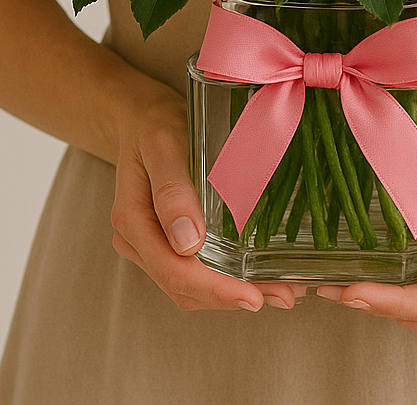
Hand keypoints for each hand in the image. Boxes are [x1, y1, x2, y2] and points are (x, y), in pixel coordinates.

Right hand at [110, 91, 305, 311]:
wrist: (140, 118)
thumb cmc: (154, 126)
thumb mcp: (163, 145)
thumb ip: (171, 190)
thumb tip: (187, 243)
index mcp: (132, 221)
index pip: (174, 271)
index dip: (215, 290)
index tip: (253, 297)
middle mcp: (137, 242)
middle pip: (184, 287)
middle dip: (232, 297)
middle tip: (284, 295)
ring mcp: (150, 246)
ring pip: (190, 287)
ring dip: (232, 294)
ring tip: (280, 290)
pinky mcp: (166, 243)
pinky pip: (194, 272)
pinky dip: (225, 280)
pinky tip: (257, 276)